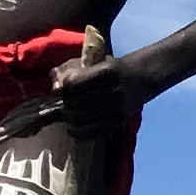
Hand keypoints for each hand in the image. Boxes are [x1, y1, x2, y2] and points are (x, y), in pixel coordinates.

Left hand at [0, 50, 140, 141]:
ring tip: (72, 111)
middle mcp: (113, 91)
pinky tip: (76, 125)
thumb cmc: (112, 68)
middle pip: (73, 103)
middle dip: (66, 102)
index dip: (64, 87)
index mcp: (106, 72)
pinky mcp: (117, 123)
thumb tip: (54, 87)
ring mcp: (116, 109)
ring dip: (69, 116)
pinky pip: (88, 132)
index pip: (72, 84)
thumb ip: (69, 69)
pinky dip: (76, 130)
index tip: (66, 86)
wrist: (141, 78)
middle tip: (68, 100)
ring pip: (78, 119)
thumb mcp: (92, 61)